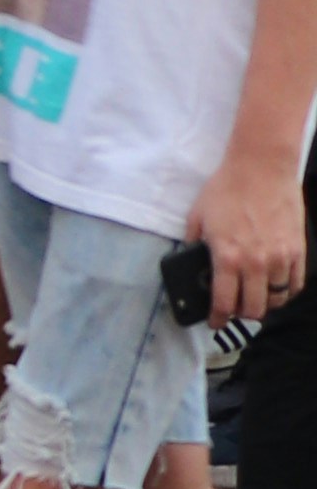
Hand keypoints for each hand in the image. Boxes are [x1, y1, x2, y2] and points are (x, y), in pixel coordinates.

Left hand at [194, 147, 307, 326]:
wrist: (261, 167)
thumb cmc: (227, 188)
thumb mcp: (197, 217)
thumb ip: (193, 245)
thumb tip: (191, 263)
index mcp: (227, 258)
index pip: (223, 304)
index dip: (217, 319)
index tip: (214, 322)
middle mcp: (255, 263)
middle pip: (253, 309)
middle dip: (241, 314)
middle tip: (234, 309)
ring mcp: (279, 258)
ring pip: (276, 300)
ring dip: (264, 304)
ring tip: (255, 298)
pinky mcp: (297, 250)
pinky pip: (294, 284)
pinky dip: (285, 291)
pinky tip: (276, 287)